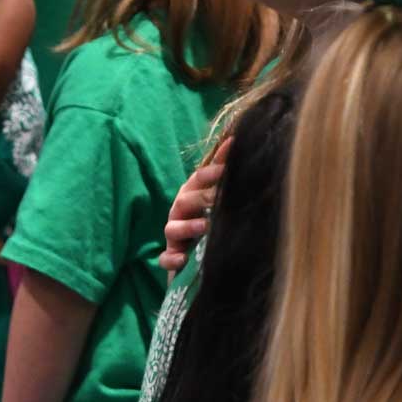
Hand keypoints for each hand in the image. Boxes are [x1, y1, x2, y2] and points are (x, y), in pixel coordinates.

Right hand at [159, 138, 230, 275]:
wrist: (195, 253)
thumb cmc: (206, 217)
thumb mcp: (215, 195)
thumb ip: (222, 171)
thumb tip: (236, 141)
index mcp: (191, 193)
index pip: (199, 178)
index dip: (213, 172)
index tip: (230, 168)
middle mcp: (179, 211)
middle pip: (185, 200)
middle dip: (202, 198)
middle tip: (219, 198)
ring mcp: (173, 235)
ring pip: (172, 228)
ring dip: (188, 226)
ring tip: (205, 226)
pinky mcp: (170, 256)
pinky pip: (166, 258)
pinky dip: (172, 258)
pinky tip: (183, 260)